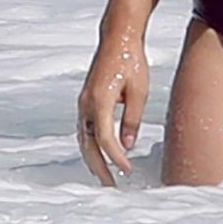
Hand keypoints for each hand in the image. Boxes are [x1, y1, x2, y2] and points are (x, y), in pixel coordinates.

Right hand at [78, 30, 149, 186]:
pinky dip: (91, 145)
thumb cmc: (131, 60)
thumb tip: (127, 146)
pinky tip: (101, 154)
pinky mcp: (85, 100)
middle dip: (99, 167)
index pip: (106, 140)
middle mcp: (86, 104)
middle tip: (111, 185)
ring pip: (83, 139)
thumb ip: (132, 120)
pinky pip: (85, 129)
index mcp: (100, 101)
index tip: (127, 171)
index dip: (116, 158)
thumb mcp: (139, 91)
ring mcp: (83, 102)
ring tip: (105, 176)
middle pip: (88, 145)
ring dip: (93, 159)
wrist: (118, 38)